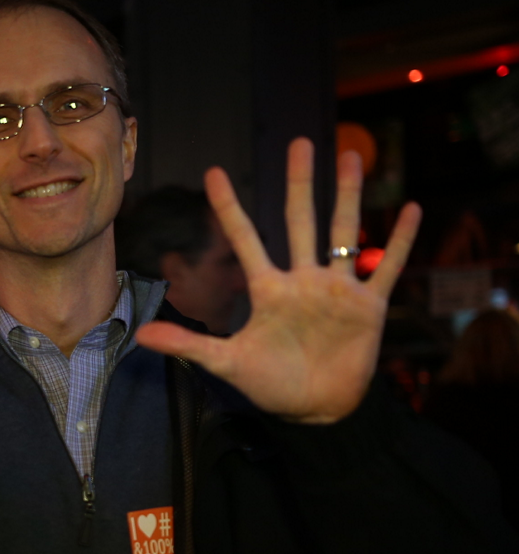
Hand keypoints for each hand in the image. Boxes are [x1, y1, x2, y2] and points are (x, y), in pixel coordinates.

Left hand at [136, 138, 420, 423]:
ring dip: (347, 196)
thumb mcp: (227, 362)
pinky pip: (386, 266)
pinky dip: (399, 241)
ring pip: (343, 232)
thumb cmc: (271, 384)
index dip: (228, 207)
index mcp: (268, 288)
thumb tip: (141, 335)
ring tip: (350, 157)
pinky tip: (412, 208)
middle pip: (299, 220)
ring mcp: (336, 289)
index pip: (244, 238)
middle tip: (301, 143)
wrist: (316, 411)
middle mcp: (302, 279)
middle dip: (299, 183)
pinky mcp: (369, 306)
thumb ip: (189, 345)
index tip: (213, 172)